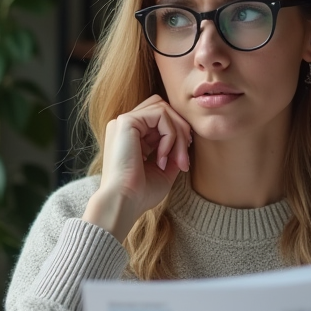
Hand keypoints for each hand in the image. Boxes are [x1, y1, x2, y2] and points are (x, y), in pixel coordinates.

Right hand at [83, 95, 192, 241]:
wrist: (124, 203)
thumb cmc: (141, 193)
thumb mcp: (164, 171)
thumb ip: (173, 153)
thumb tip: (187, 140)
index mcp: (131, 135)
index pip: (160, 118)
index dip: (178, 133)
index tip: (183, 160)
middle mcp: (126, 125)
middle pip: (163, 108)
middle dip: (181, 131)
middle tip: (184, 160)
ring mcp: (124, 121)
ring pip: (164, 109)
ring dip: (179, 134)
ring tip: (178, 161)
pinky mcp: (126, 122)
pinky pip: (160, 115)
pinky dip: (170, 136)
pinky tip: (163, 158)